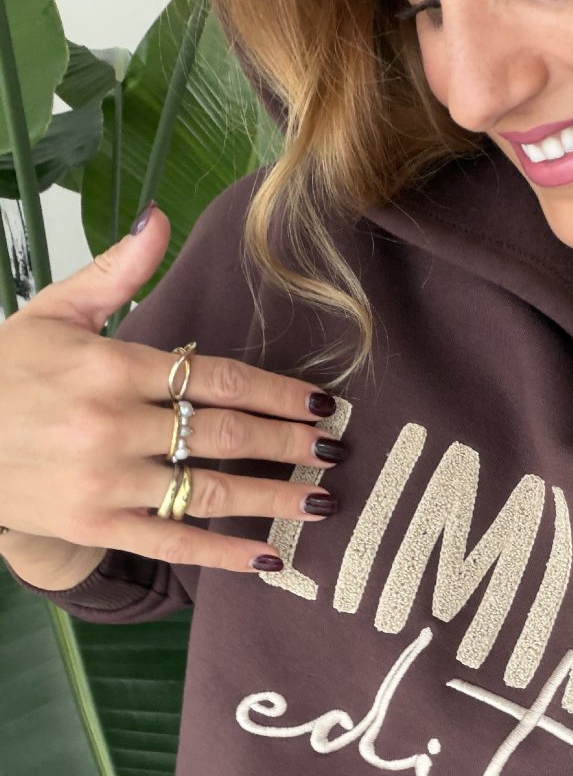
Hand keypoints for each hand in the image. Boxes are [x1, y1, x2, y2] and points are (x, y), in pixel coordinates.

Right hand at [0, 206, 344, 574]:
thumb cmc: (5, 372)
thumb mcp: (56, 312)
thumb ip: (116, 271)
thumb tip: (161, 217)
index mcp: (112, 366)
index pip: (217, 377)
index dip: (277, 393)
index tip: (320, 403)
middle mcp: (114, 424)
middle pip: (224, 432)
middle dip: (288, 442)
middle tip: (336, 448)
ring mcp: (105, 480)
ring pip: (208, 489)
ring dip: (273, 497)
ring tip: (322, 500)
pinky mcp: (95, 524)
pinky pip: (173, 542)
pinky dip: (225, 552)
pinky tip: (272, 558)